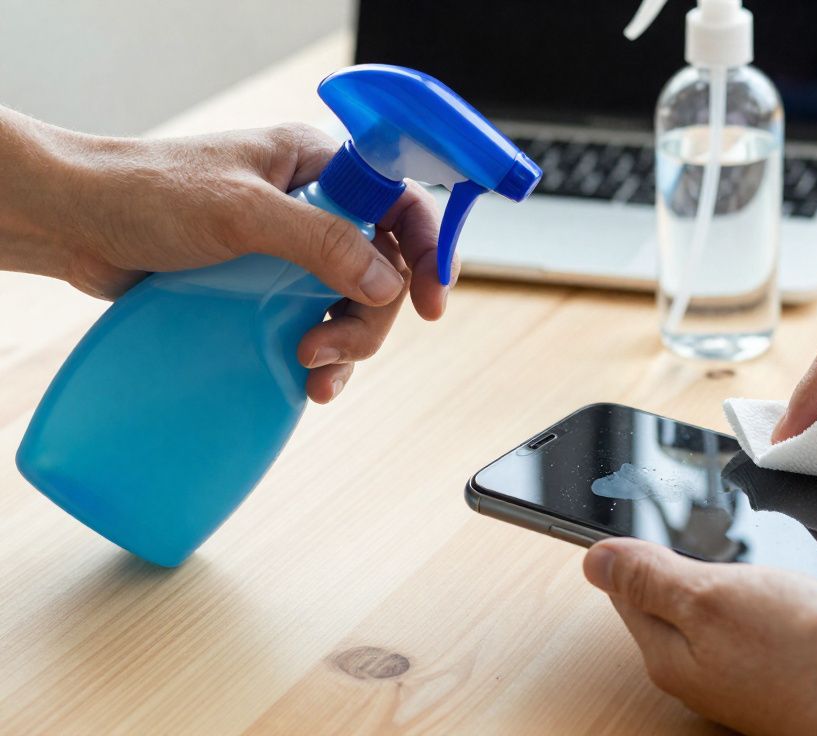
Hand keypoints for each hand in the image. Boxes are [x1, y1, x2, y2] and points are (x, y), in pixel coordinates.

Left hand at [11, 117, 453, 402]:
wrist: (74, 224)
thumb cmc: (146, 193)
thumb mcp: (241, 213)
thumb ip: (322, 242)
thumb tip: (389, 283)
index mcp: (319, 166)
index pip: (402, 202)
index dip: (429, 249)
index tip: (433, 302)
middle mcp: (313, 207)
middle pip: (383, 269)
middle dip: (370, 317)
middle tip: (330, 346)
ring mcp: (290, 253)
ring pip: (353, 306)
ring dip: (347, 345)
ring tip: (309, 368)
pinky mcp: (264, 292)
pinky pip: (317, 327)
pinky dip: (322, 360)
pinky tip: (308, 382)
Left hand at [582, 469, 816, 735]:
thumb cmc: (807, 661)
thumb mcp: (711, 600)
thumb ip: (653, 578)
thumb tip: (595, 560)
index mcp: (675, 650)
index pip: (631, 589)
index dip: (633, 541)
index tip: (642, 502)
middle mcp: (716, 661)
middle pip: (686, 592)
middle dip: (698, 544)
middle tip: (711, 505)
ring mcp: (764, 659)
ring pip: (744, 593)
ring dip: (754, 559)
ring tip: (766, 528)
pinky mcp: (811, 653)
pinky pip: (790, 604)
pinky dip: (797, 577)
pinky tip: (810, 559)